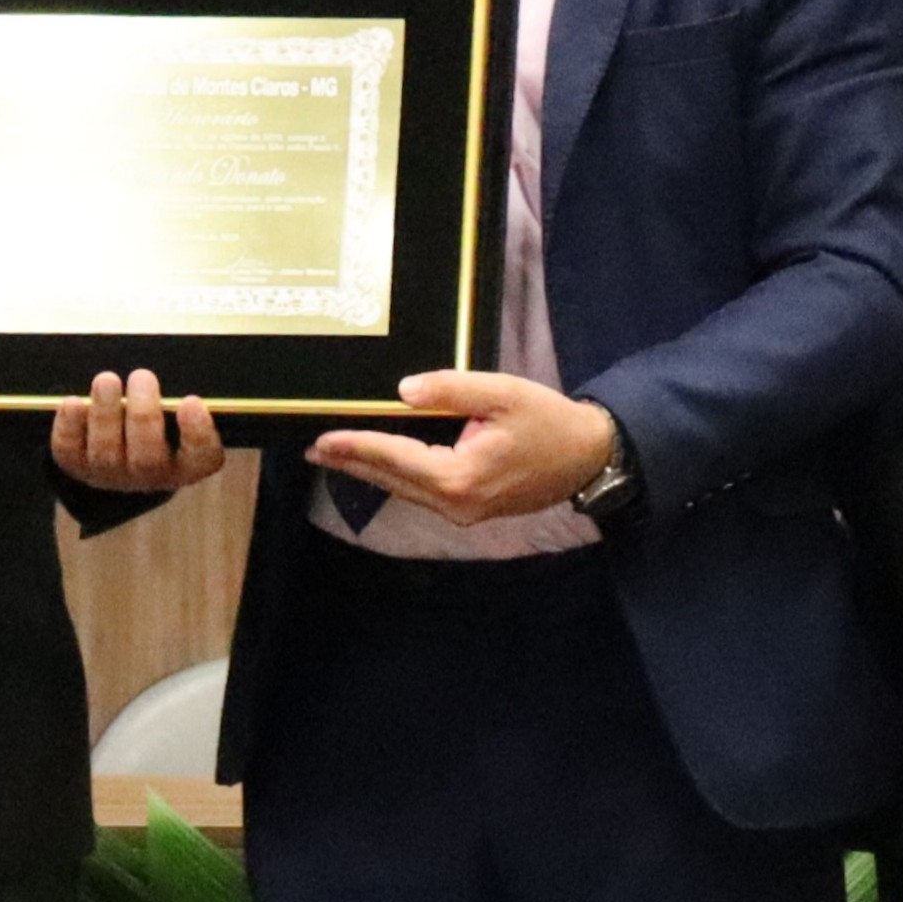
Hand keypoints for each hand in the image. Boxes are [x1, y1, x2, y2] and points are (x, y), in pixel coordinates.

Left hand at [50, 368, 227, 496]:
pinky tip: (73, 402)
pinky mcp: (78, 466)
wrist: (119, 455)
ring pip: (107, 453)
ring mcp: (112, 476)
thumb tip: (185, 360)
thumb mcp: (177, 413)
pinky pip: (70, 451)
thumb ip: (177, 399)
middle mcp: (151, 477)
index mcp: (187, 465)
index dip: (198, 432)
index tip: (191, 401)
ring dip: (106, 414)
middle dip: (143, 416)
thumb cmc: (157, 423)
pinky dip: (69, 426)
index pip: (201, 457)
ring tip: (107, 380)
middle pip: (148, 458)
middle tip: (143, 376)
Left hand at [314, 373, 616, 526]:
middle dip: (352, 462)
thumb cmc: (550, 422)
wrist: (589, 457)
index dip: (355, 445)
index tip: (322, 438)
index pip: (394, 457)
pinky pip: (422, 494)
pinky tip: (380, 467)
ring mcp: (463, 512)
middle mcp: (455, 503)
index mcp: (460, 475)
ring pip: (404, 491)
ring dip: (370, 472)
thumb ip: (451, 389)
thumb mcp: (503, 393)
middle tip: (313, 448)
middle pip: (392, 480)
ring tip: (336, 456)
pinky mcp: (471, 510)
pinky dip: (396, 478)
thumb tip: (403, 392)